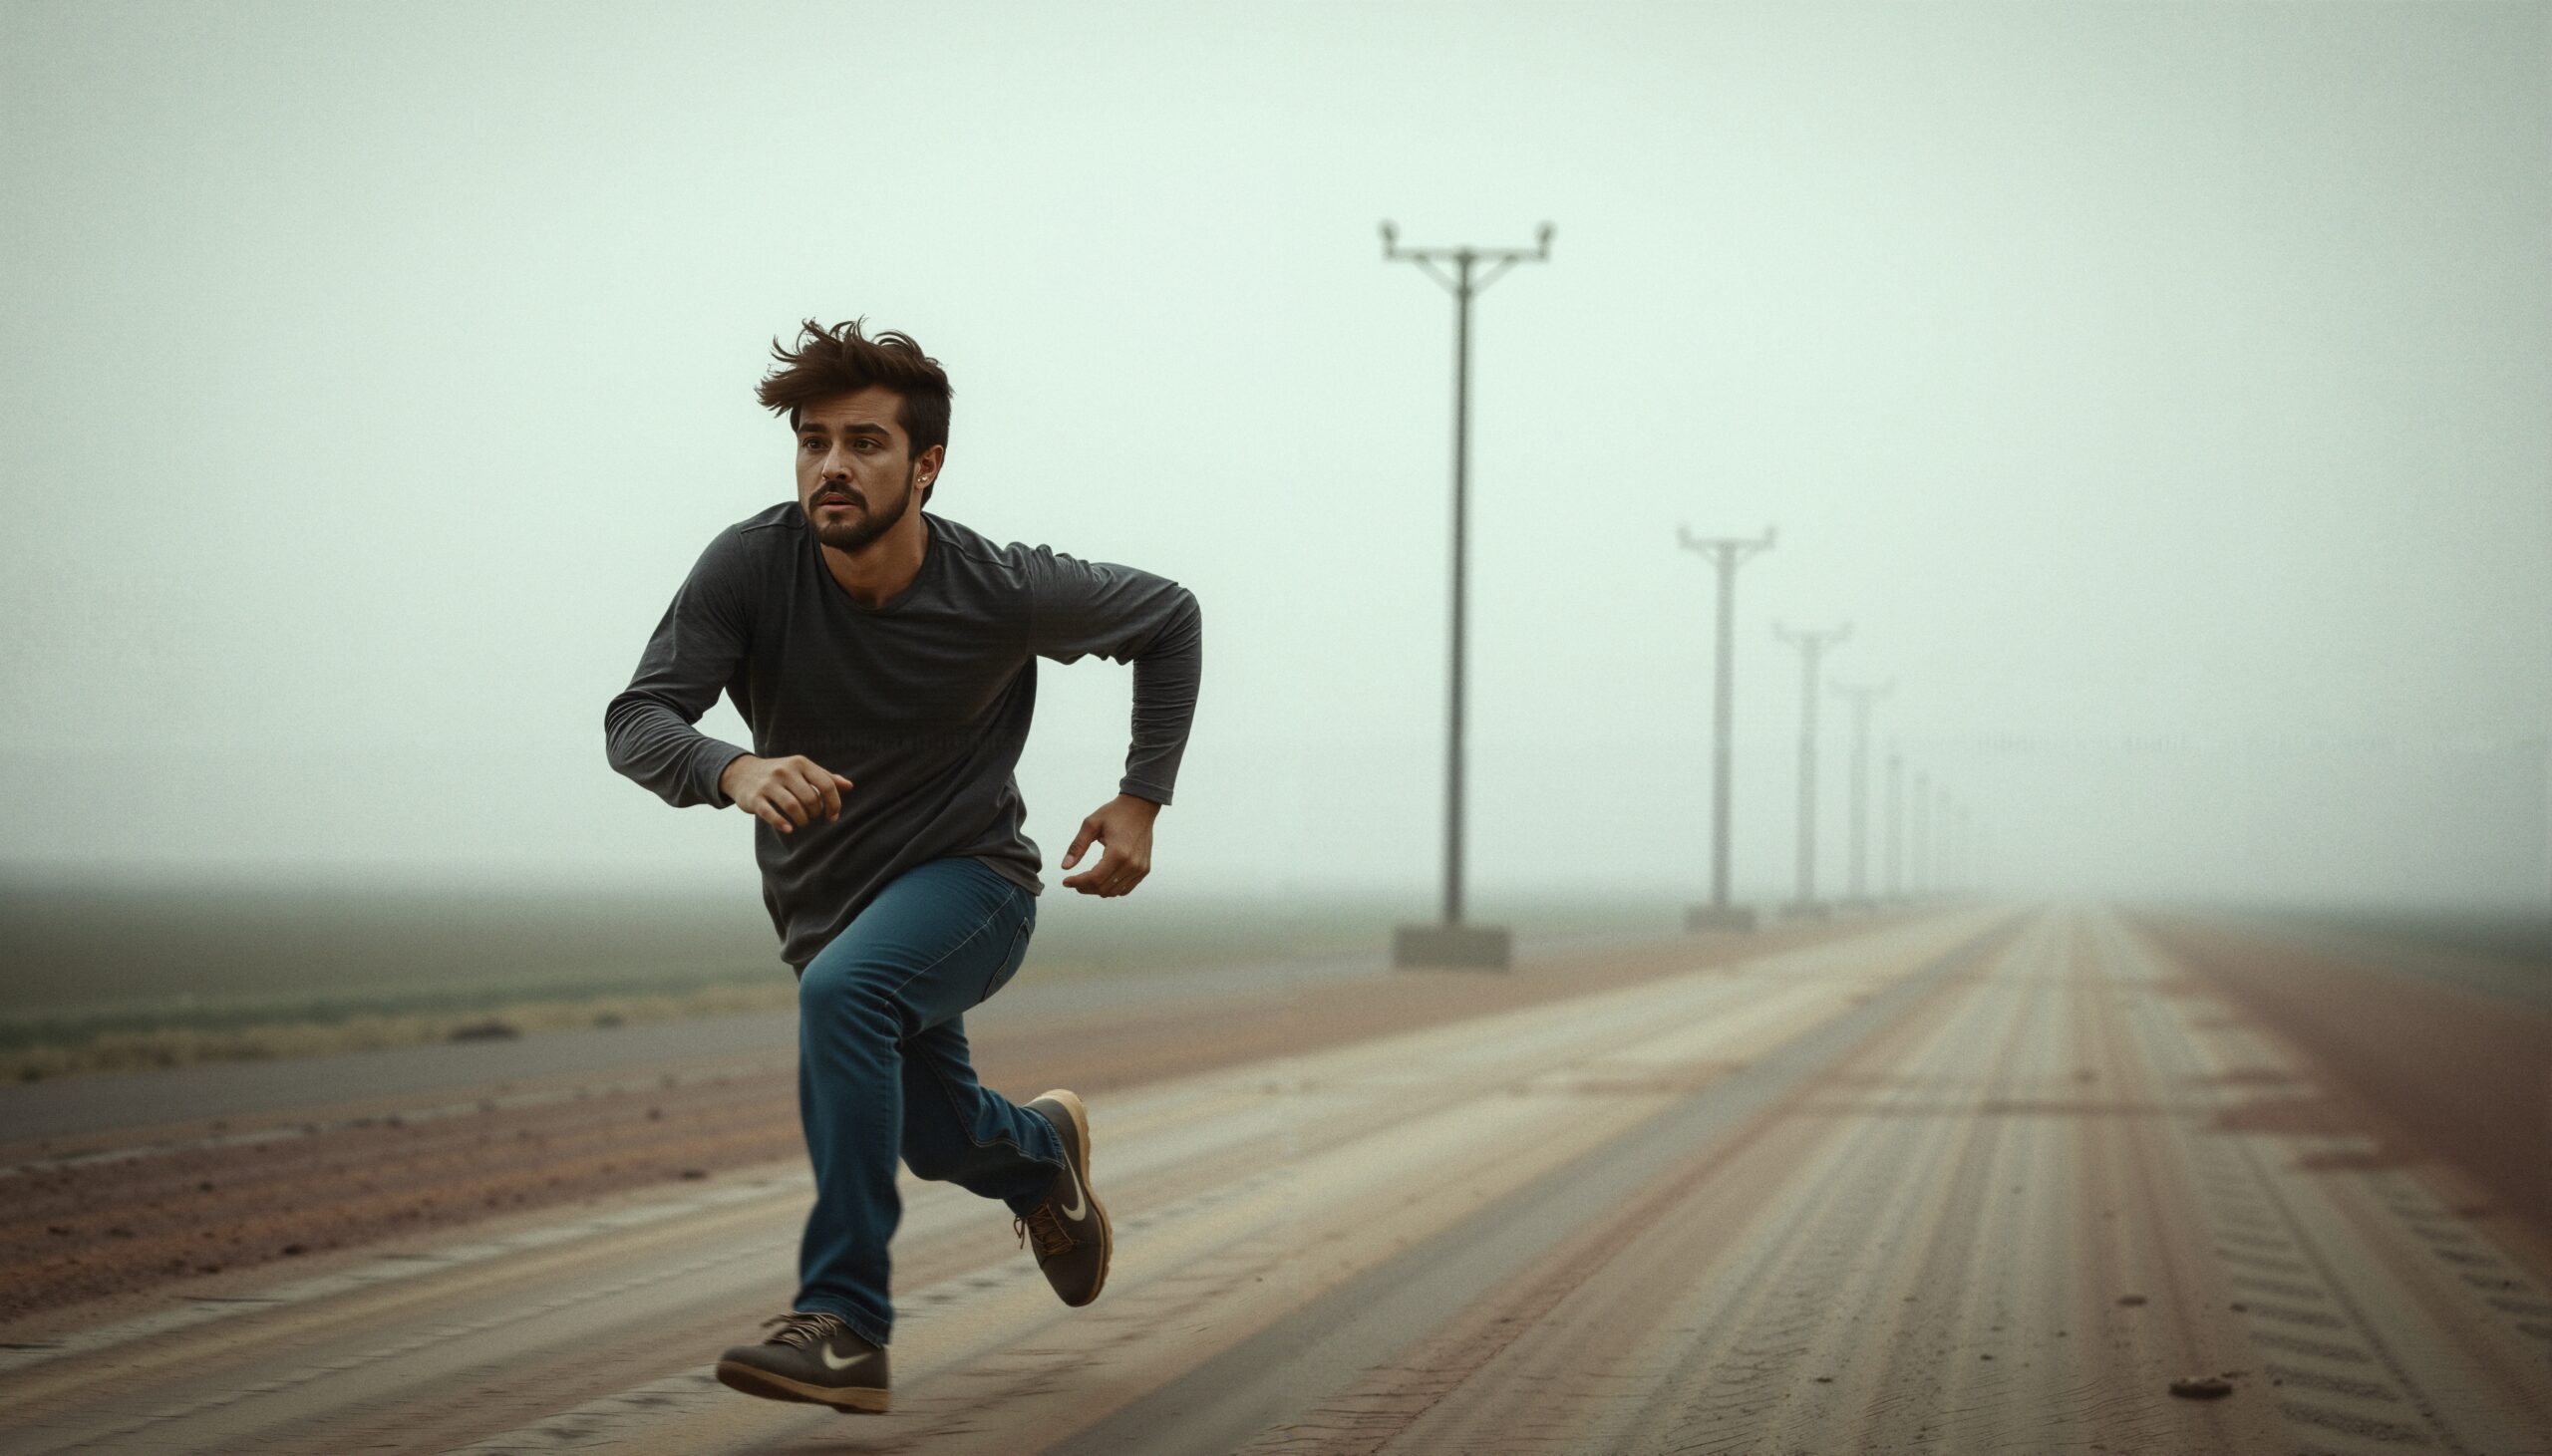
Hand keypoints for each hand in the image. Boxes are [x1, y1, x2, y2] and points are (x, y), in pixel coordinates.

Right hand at [719, 754, 853, 834]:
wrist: (741, 772)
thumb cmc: (779, 773)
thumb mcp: (802, 769)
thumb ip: (825, 777)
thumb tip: (849, 786)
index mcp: (800, 763)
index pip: (826, 784)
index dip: (834, 803)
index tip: (833, 816)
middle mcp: (785, 771)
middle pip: (811, 798)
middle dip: (816, 813)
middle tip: (813, 817)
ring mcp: (768, 784)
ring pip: (793, 807)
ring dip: (802, 820)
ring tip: (802, 822)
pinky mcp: (754, 798)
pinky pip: (770, 813)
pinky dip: (782, 824)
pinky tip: (789, 829)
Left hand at [1061, 794, 1159, 897]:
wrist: (1140, 807)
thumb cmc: (1116, 813)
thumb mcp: (1091, 824)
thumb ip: (1077, 846)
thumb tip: (1065, 866)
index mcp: (1118, 852)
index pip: (1094, 878)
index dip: (1077, 882)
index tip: (1066, 881)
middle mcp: (1131, 864)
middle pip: (1103, 888)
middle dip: (1084, 887)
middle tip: (1073, 881)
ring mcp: (1140, 868)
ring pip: (1113, 892)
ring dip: (1097, 890)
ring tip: (1086, 881)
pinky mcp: (1144, 870)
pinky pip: (1125, 889)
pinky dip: (1111, 888)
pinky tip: (1102, 879)